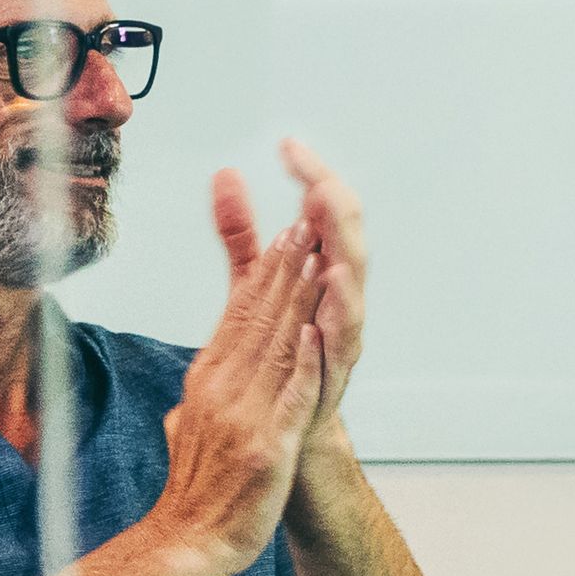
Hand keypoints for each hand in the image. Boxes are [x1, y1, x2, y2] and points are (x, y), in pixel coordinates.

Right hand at [148, 216, 331, 571]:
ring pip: (277, 345)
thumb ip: (200, 397)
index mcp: (210, 378)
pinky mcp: (268, 446)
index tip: (289, 233)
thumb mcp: (190, 422)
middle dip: (286, 269)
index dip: (267, 272)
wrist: (186, 541)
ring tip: (316, 258)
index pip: (241, 314)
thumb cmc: (196, 487)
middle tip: (308, 223)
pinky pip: (288, 398)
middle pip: (259, 318)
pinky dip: (302, 364)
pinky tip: (313, 334)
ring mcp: (246, 415)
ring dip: (298, 299)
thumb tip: (196, 382)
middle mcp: (224, 388)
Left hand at [260, 141, 371, 421]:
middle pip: (348, 250)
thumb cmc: (281, 352)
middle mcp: (339, 304)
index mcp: (325, 273)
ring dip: (342, 282)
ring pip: (349, 306)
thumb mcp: (254, 285)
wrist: (293, 429)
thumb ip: (242, 234)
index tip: (289, 146)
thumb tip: (225, 174)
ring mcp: (338, 346)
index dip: (312, 179)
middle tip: (322, 188)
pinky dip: (325, 343)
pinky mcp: (329, 386)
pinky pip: (333, 362)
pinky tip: (314, 327)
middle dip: (338, 219)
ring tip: (329, 258)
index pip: (326, 215)